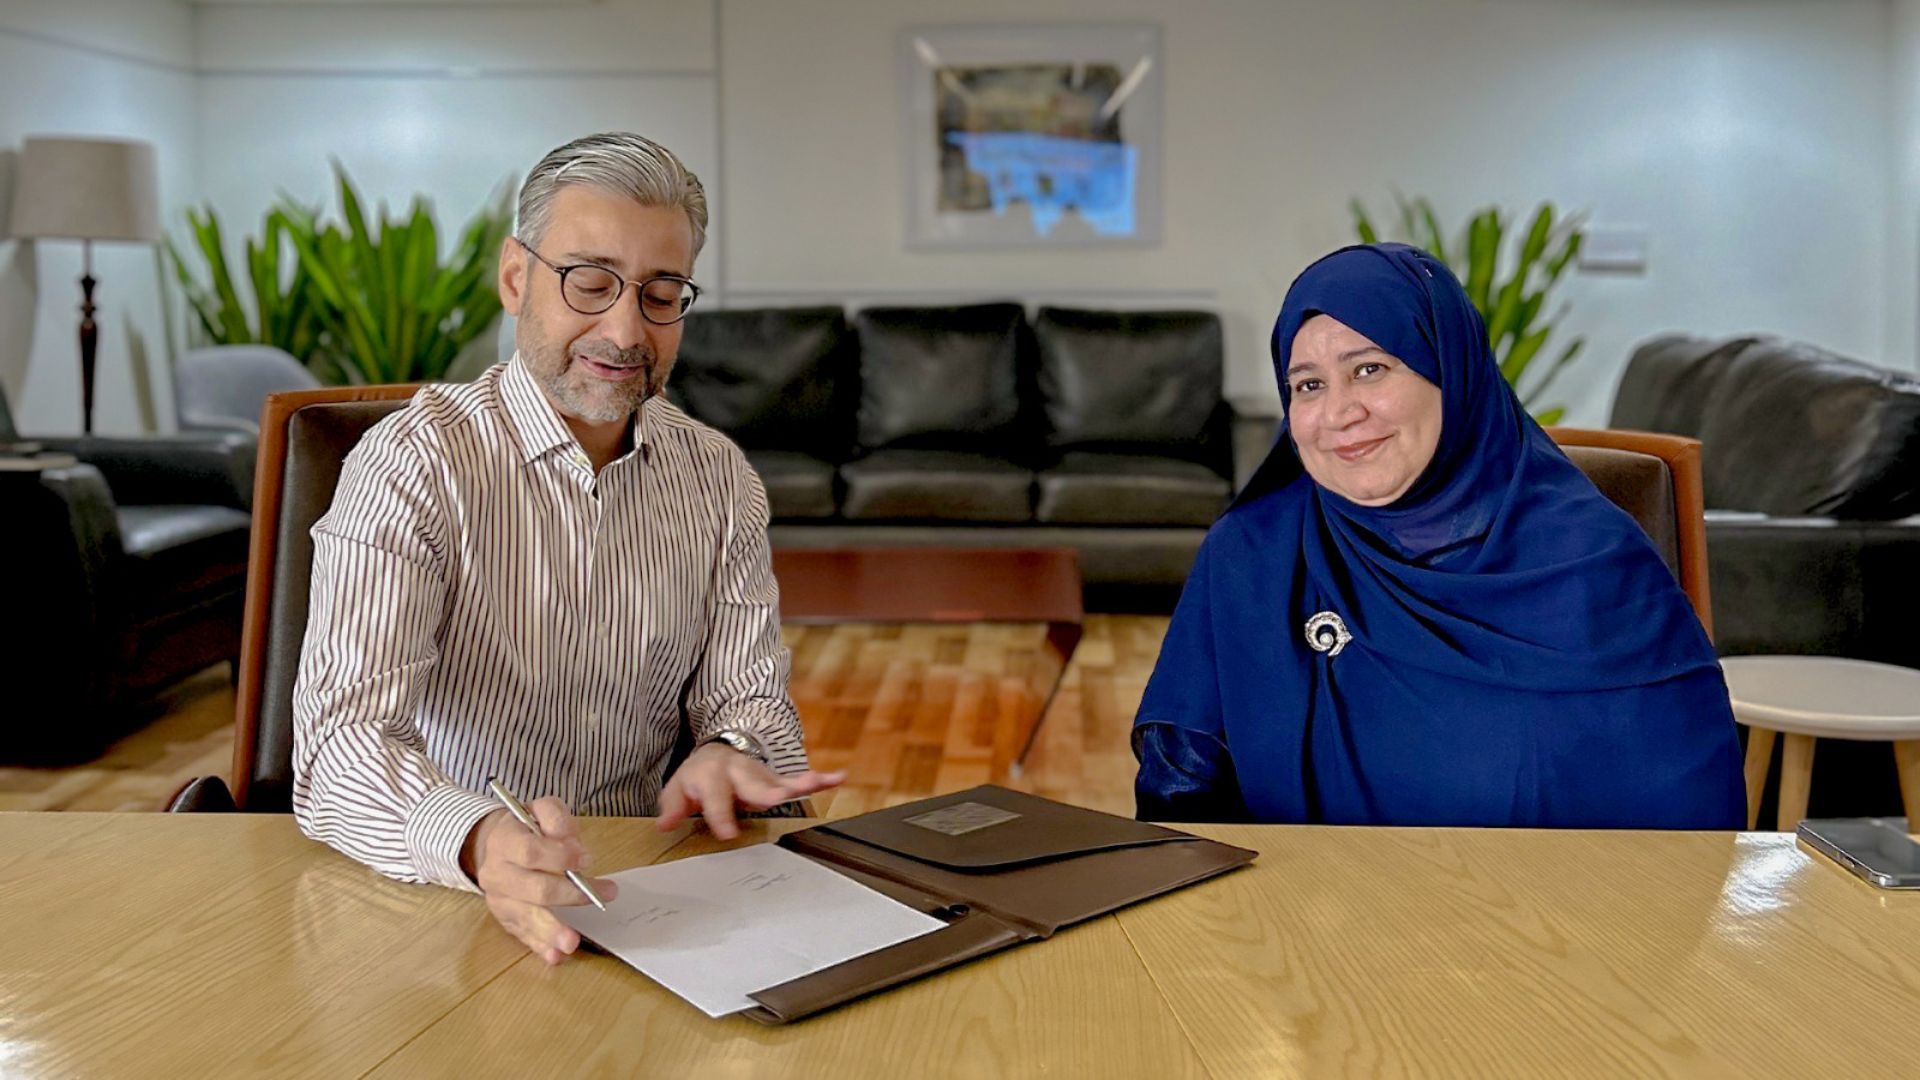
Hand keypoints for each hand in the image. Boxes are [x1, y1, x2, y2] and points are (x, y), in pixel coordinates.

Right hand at [460, 797, 619, 964]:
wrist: (497, 846)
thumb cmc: (528, 829)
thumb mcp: (540, 810)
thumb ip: (556, 819)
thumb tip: (573, 846)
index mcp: (504, 842)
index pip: (531, 852)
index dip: (560, 858)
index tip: (587, 860)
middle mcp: (497, 873)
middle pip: (533, 889)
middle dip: (568, 895)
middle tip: (598, 897)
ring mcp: (500, 900)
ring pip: (526, 917)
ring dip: (551, 931)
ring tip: (572, 943)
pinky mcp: (506, 919)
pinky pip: (523, 935)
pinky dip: (540, 947)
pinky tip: (555, 956)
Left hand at [656, 742, 846, 839]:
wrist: (717, 751)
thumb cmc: (698, 776)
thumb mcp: (678, 788)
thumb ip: (673, 807)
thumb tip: (665, 825)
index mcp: (711, 774)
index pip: (716, 796)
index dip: (721, 814)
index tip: (728, 833)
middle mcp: (739, 771)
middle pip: (753, 783)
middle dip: (765, 792)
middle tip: (776, 800)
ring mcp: (760, 774)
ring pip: (781, 779)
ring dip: (799, 782)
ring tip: (815, 783)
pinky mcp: (776, 778)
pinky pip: (799, 779)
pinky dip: (819, 779)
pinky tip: (837, 778)